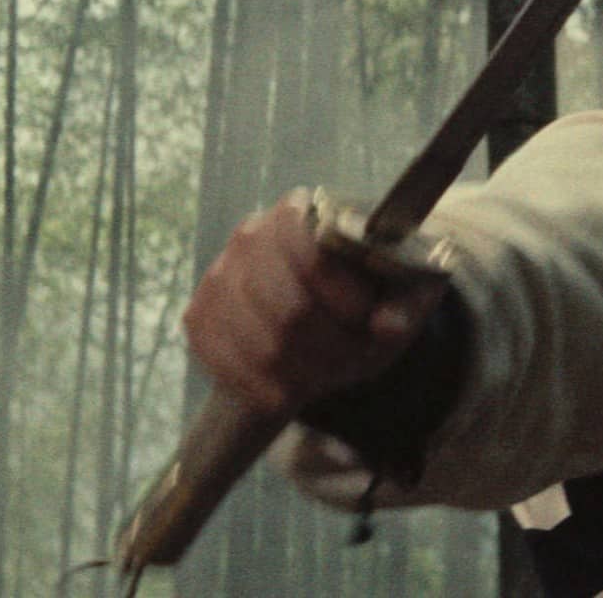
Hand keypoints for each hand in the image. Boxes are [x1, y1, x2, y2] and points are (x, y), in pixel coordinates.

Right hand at [184, 190, 447, 413]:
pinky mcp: (198, 316)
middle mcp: (251, 235)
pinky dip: (262, 389)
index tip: (367, 320)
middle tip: (352, 358)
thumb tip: (388, 326)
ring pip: (260, 347)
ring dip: (303, 374)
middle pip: (289, 311)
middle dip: (330, 348)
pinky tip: (287, 388)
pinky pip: (224, 366)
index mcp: (301, 212)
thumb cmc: (367, 293)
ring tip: (326, 372)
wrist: (320, 308)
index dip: (345, 300)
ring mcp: (218, 275)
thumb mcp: (403, 292)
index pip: (314, 257)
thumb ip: (404, 306)